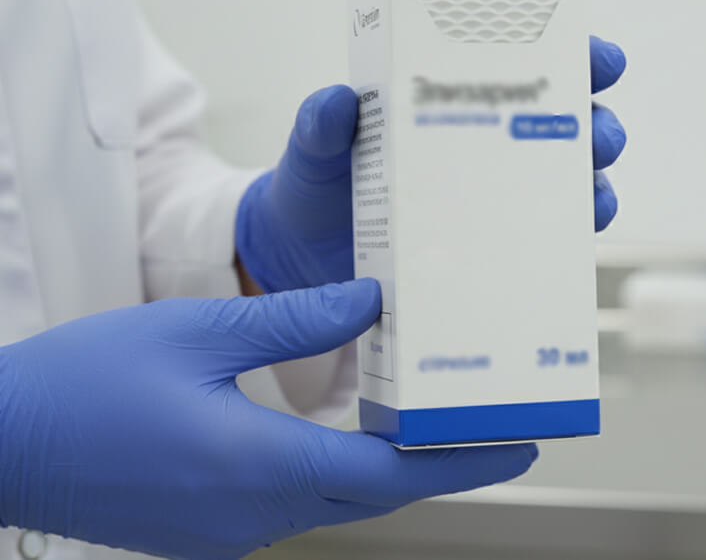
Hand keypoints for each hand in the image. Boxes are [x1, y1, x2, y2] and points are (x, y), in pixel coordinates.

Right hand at [0, 280, 536, 559]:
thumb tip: (374, 304)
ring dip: (389, 466)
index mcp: (257, 469)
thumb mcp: (197, 333)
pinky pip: (297, 499)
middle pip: (374, 493)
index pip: (390, 477)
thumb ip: (294, 321)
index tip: (523, 446)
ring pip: (338, 498)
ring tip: (434, 419)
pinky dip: (339, 469)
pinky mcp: (208, 528)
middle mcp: (252, 516)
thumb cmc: (85, 385)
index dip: (465, 462)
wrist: (1, 443)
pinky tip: (351, 434)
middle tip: (493, 424)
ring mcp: (228, 532)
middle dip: (439, 463)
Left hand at [235, 36, 626, 291]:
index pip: (528, 66)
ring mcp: (495, 196)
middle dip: (597, 126)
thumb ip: (321, 125)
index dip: (576, 56)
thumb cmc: (316, 185)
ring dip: (594, 184)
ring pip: (570, 182)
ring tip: (592, 195)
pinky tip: (573, 240)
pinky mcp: (492, 244)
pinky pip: (548, 237)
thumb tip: (337, 103)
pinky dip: (569, 236)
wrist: (304, 257)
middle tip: (597, 136)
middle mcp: (487, 144)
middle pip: (568, 124)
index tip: (600, 59)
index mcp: (455, 100)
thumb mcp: (315, 149)